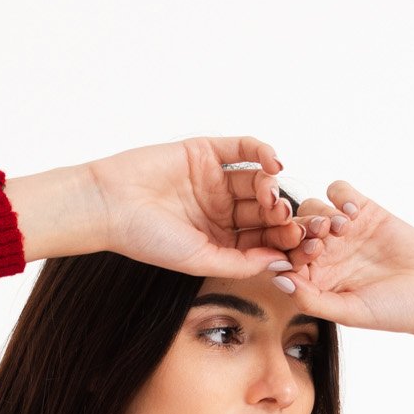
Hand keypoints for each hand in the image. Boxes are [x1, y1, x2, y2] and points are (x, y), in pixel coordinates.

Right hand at [83, 135, 304, 277]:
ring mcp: (216, 180)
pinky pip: (243, 148)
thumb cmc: (149, 240)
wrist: (111, 205)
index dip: (284, 245)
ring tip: (275, 199)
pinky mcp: (207, 151)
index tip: (302, 252)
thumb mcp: (201, 259)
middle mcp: (222, 210)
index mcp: (222, 240)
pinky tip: (274, 163)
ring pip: (258, 182)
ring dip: (273, 189)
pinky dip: (262, 152)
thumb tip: (282, 265)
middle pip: (265, 212)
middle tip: (295, 225)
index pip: (262, 241)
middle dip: (283, 219)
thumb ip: (242, 263)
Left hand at [269, 181, 413, 335]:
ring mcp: (345, 231)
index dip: (287, 254)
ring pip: (312, 207)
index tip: (305, 256)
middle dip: (301, 230)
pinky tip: (355, 212)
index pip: (285, 259)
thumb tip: (276, 279)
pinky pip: (338, 190)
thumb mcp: (349, 312)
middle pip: (295, 230)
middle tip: (322, 238)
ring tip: (342, 228)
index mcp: (316, 281)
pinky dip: (340, 195)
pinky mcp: (366, 210)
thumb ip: (310, 298)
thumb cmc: (394, 312)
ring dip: (320, 213)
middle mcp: (326, 255)